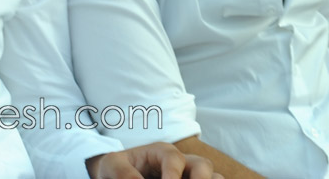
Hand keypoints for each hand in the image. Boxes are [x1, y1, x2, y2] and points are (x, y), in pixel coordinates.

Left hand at [87, 143, 220, 178]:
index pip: (174, 159)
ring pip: (216, 177)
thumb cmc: (117, 169)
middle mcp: (182, 163)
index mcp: (162, 152)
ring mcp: (191, 176)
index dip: (172, 174)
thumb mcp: (112, 166)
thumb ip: (122, 172)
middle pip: (203, 165)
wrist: (118, 175)